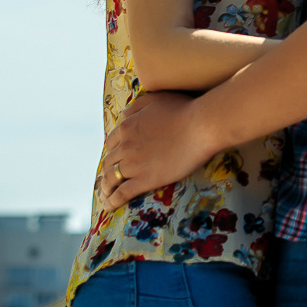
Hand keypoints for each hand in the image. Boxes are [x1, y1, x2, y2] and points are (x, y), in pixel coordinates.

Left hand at [96, 91, 215, 211]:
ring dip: (105, 188)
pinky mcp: (144, 180)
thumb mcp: (155, 99)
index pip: (111, 143)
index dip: (112, 152)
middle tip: (108, 179)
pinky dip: (112, 201)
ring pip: (111, 179)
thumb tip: (123, 114)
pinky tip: (109, 207)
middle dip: (107, 171)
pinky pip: (122, 193)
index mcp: (127, 127)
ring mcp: (133, 164)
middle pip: (109, 162)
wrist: (200, 127)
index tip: (114, 158)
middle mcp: (125, 146)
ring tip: (105, 195)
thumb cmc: (184, 110)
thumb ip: (136, 107)